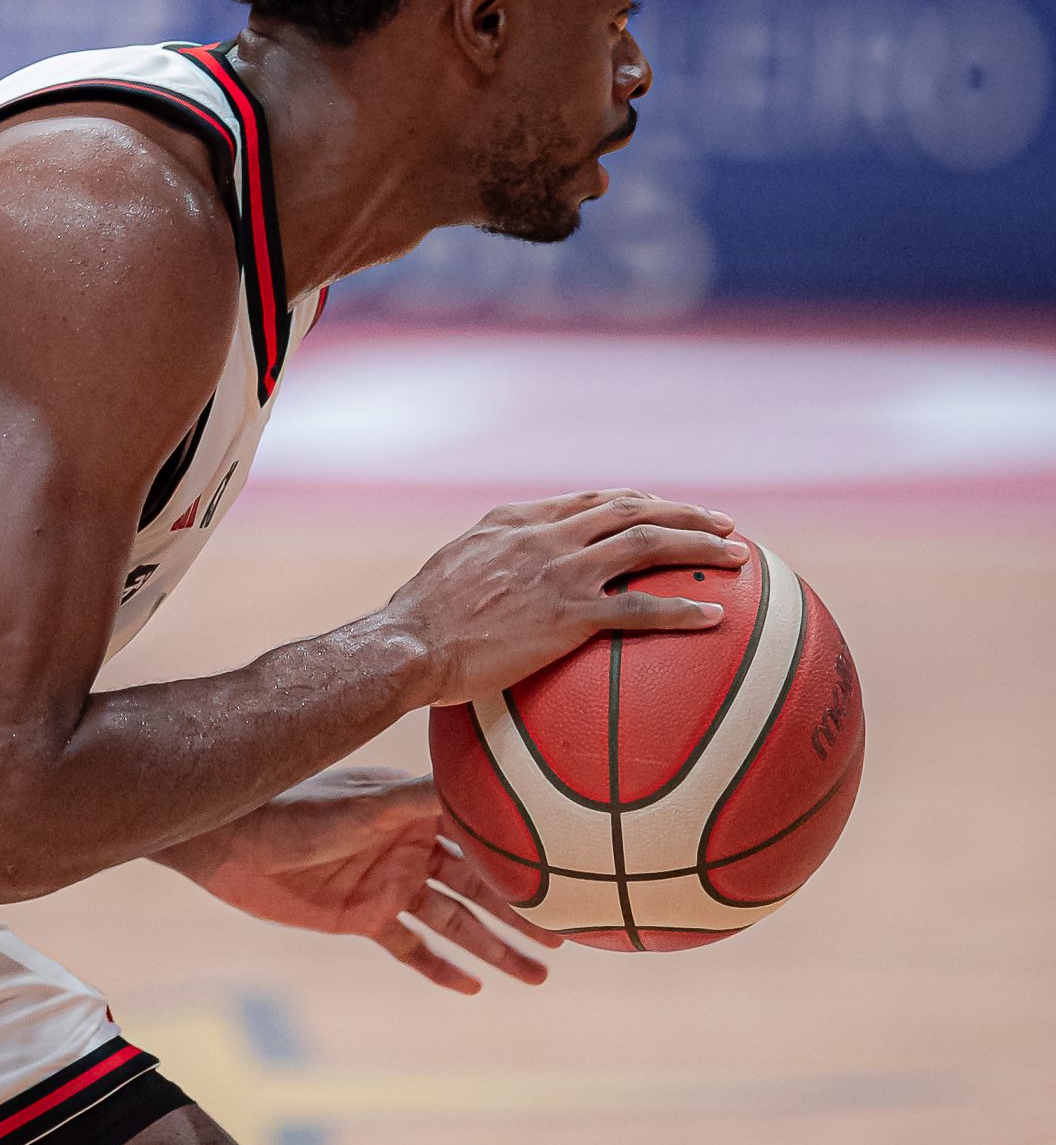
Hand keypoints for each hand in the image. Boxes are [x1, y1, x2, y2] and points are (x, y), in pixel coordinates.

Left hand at [158, 767, 562, 993]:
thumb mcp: (364, 804)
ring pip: (455, 921)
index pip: (486, 834)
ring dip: (494, 948)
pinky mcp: (362, 916)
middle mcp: (411, 844)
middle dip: (523, 912)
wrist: (227, 841)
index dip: (527, 856)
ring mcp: (389, 882)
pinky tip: (473, 987)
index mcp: (418, 808)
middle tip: (569, 940)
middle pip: (480, 884)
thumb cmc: (293, 808)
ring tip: (537, 975)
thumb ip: (422, 797)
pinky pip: (411, 947)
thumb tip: (484, 777)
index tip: (573, 876)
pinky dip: (439, 967)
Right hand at [381, 489, 745, 706]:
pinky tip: (715, 616)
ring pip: (648, 544)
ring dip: (700, 545)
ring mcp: (560, 573)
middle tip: (723, 523)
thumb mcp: (451, 569)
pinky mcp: (568, 616)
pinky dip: (683, 610)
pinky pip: (640, 610)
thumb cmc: (417, 622)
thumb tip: (498, 579)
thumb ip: (487, 561)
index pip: (591, 500)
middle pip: (632, 510)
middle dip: (685, 512)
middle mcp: (546, 537)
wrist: (406, 645)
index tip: (664, 509)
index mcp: (518, 522)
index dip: (636, 502)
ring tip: (738, 555)